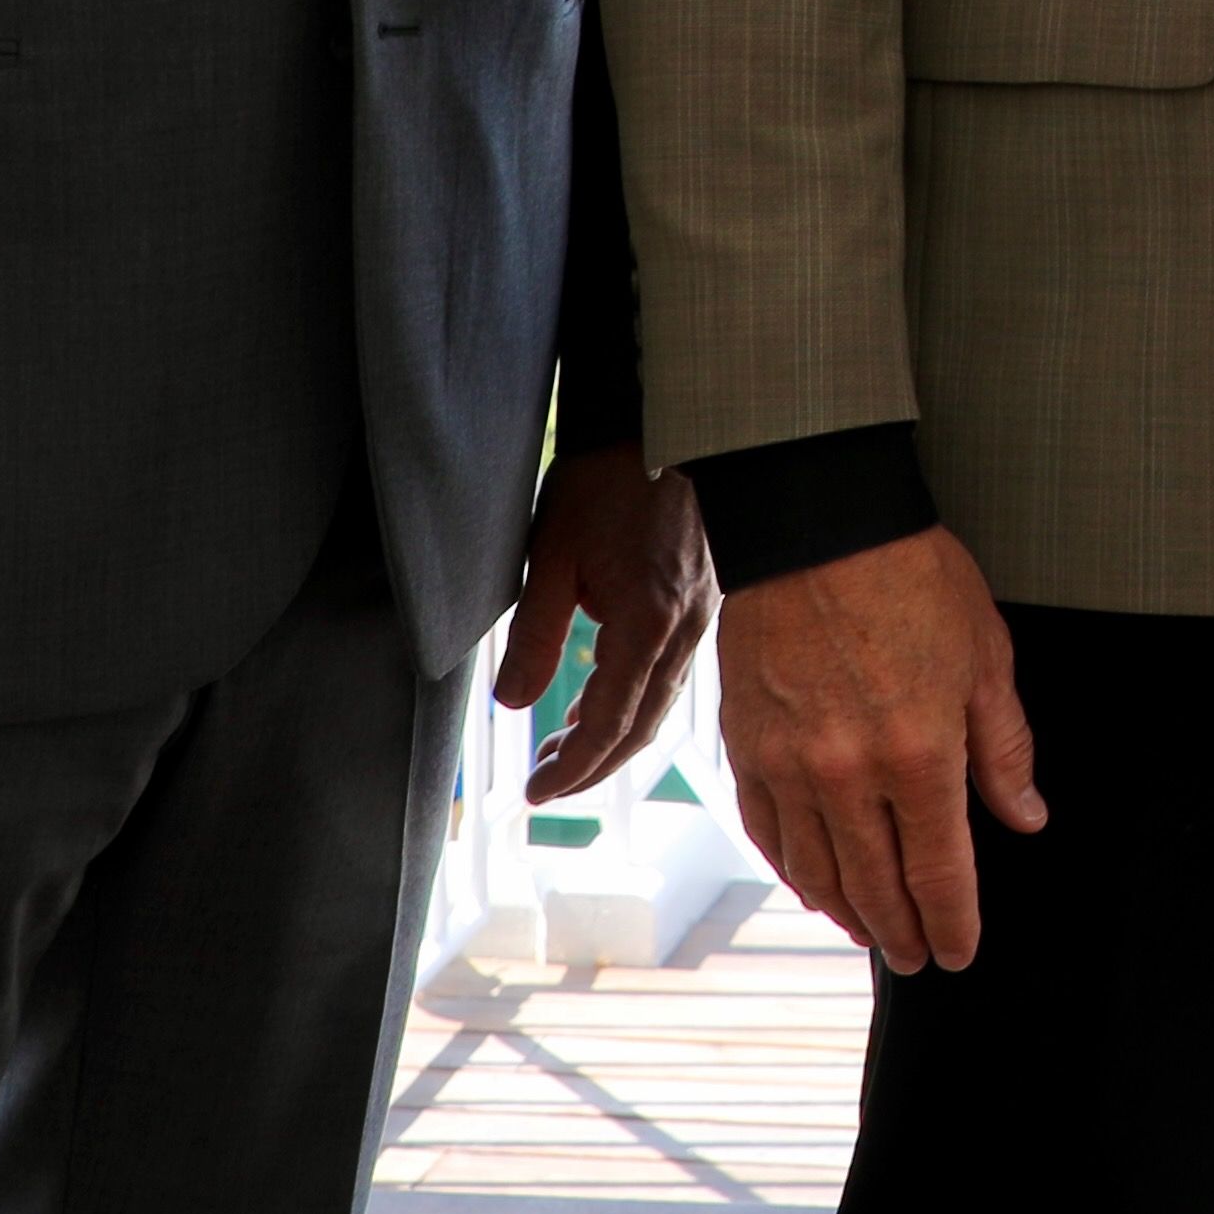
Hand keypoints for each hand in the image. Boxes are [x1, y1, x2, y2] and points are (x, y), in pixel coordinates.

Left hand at [501, 445, 713, 807]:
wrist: (666, 421)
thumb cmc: (609, 479)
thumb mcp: (554, 554)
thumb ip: (535, 634)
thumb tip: (511, 703)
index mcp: (649, 622)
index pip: (611, 723)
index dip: (573, 767)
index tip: (535, 791)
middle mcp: (684, 628)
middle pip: (643, 725)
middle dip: (592, 765)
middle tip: (543, 785)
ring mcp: (700, 615)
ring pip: (659, 701)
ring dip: (612, 737)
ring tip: (561, 751)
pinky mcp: (702, 600)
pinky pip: (669, 670)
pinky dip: (633, 700)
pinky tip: (600, 700)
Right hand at [713, 526, 1040, 975]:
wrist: (818, 524)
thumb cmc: (911, 579)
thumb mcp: (986, 658)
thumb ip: (1004, 749)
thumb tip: (1025, 816)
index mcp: (918, 755)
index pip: (940, 870)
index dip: (953, 921)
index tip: (959, 951)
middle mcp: (848, 775)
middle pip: (877, 884)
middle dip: (902, 931)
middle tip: (916, 958)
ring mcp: (789, 766)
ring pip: (817, 870)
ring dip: (847, 912)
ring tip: (870, 934)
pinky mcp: (747, 748)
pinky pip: (768, 833)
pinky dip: (793, 870)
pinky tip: (813, 885)